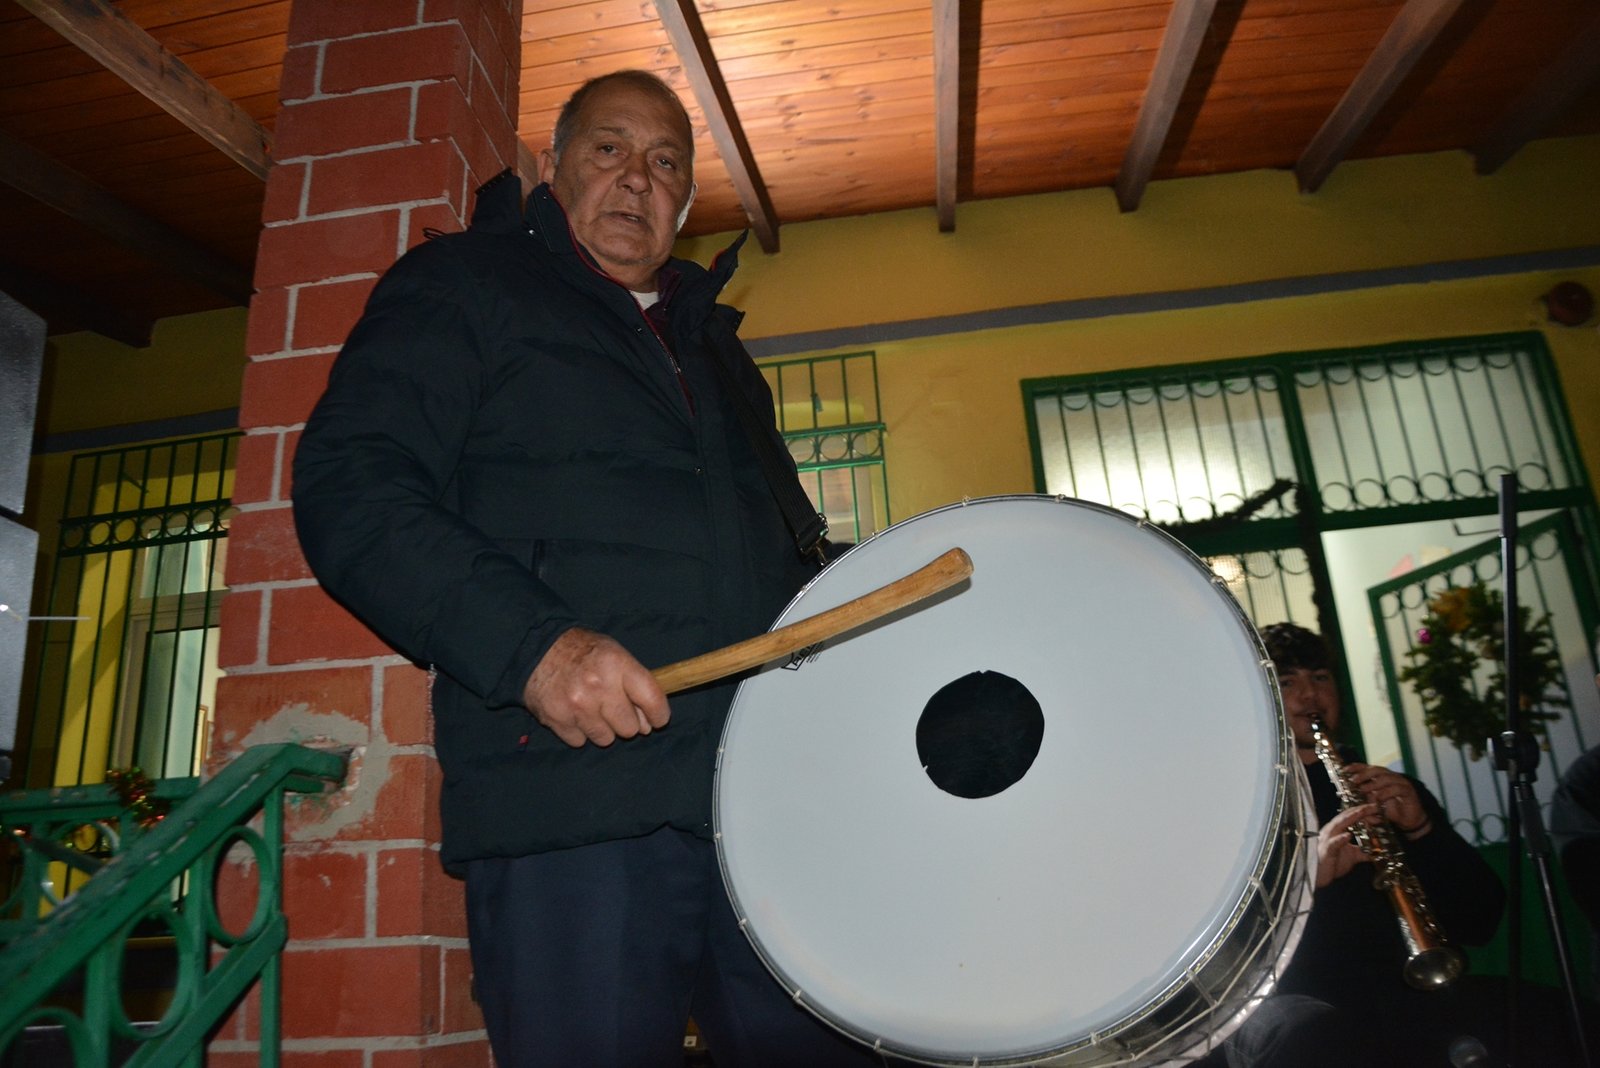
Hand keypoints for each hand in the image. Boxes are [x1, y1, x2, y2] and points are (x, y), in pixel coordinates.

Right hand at [522, 627, 670, 747]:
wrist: (537, 649)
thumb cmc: (583, 652)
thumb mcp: (614, 653)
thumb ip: (634, 684)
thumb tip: (647, 722)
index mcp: (617, 664)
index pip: (651, 699)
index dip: (659, 715)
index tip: (657, 720)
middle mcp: (598, 686)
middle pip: (629, 728)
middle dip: (624, 722)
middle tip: (613, 709)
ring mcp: (576, 705)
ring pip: (606, 739)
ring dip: (602, 728)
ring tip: (591, 709)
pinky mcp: (556, 719)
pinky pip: (580, 741)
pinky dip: (579, 731)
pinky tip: (574, 713)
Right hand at [1316, 803, 1376, 886]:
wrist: (1316, 875)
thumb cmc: (1331, 863)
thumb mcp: (1352, 857)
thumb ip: (1363, 852)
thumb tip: (1377, 851)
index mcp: (1337, 830)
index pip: (1351, 816)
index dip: (1364, 812)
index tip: (1377, 809)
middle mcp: (1331, 831)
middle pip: (1346, 816)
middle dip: (1360, 810)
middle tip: (1374, 806)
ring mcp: (1327, 839)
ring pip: (1338, 825)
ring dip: (1351, 818)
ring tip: (1361, 812)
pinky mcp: (1326, 850)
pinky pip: (1333, 843)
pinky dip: (1340, 838)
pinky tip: (1347, 835)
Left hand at [1343, 762, 1430, 838]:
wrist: (1408, 821)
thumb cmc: (1390, 811)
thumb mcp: (1373, 806)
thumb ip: (1363, 801)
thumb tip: (1348, 799)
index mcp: (1381, 778)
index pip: (1369, 768)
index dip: (1357, 767)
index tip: (1345, 770)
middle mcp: (1391, 777)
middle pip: (1377, 770)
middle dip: (1364, 774)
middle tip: (1354, 781)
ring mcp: (1401, 782)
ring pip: (1387, 778)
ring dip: (1374, 783)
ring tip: (1363, 790)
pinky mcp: (1408, 791)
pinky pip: (1397, 789)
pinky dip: (1386, 793)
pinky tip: (1378, 798)